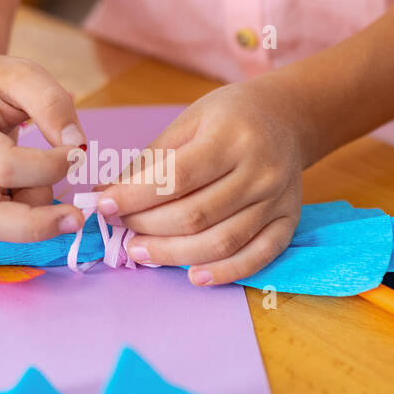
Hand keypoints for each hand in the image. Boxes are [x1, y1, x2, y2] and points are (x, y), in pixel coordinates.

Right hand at [0, 54, 85, 241]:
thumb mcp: (23, 73)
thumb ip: (53, 104)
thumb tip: (77, 147)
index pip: (5, 167)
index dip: (49, 167)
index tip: (77, 152)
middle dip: (37, 226)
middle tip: (76, 219)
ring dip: (34, 214)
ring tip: (41, 177)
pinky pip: (0, 228)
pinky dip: (26, 215)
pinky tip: (27, 186)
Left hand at [97, 80, 303, 284]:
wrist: (287, 117)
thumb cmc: (230, 117)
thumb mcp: (189, 122)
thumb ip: (152, 161)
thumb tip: (108, 195)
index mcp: (231, 138)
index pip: (177, 177)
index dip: (136, 197)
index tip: (105, 205)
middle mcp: (259, 171)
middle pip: (196, 215)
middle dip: (149, 226)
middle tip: (121, 227)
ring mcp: (276, 200)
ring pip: (222, 242)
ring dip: (174, 254)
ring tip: (141, 252)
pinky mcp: (288, 222)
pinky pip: (257, 257)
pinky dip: (224, 273)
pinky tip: (192, 276)